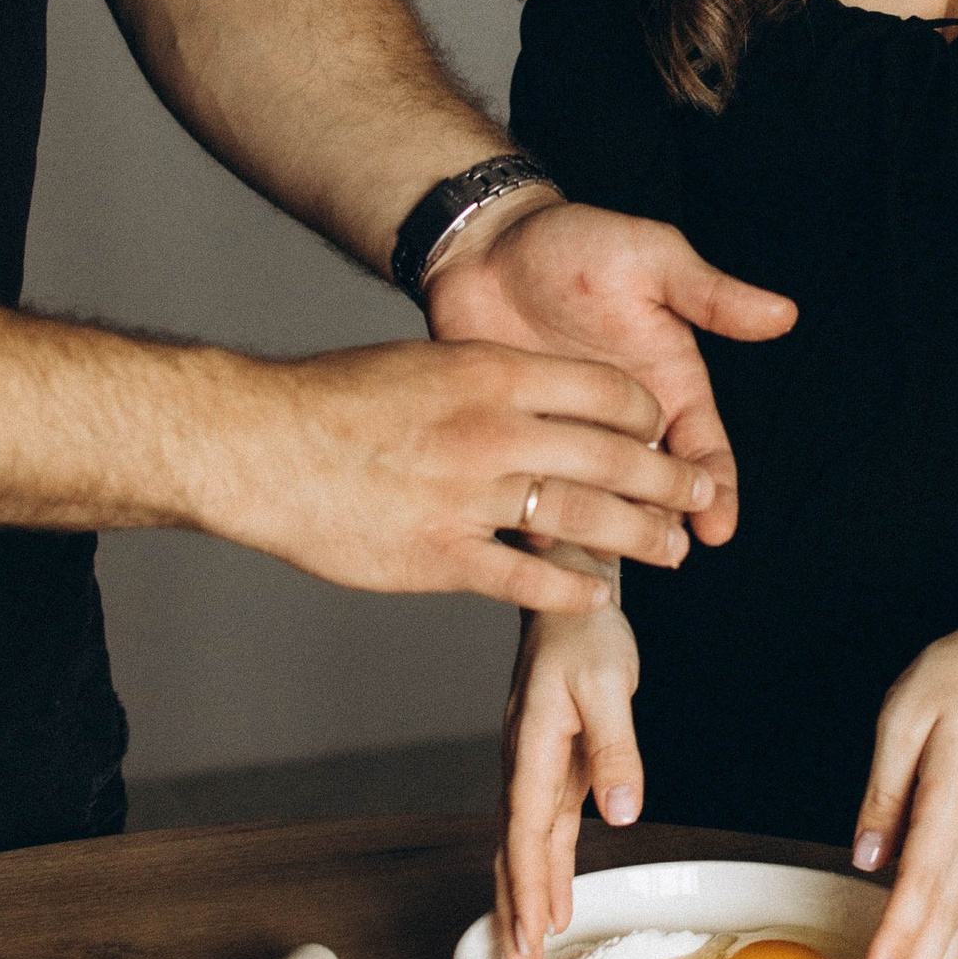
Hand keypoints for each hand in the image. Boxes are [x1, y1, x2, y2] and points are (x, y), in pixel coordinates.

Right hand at [196, 339, 706, 608]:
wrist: (257, 444)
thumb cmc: (334, 401)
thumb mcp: (425, 366)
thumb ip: (490, 383)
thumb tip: (545, 398)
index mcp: (489, 373)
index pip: (603, 390)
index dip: (647, 415)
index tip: (665, 433)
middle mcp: (489, 432)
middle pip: (610, 457)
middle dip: (667, 481)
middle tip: (700, 497)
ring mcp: (466, 497)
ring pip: (582, 520)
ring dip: (639, 537)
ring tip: (673, 550)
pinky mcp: (439, 555)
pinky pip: (525, 579)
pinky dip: (569, 588)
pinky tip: (598, 592)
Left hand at [427, 202, 793, 545]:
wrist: (487, 244)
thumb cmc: (576, 243)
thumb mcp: (652, 261)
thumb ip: (711, 296)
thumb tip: (784, 314)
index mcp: (667, 385)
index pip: (704, 451)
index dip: (716, 491)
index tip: (717, 526)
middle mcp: (624, 422)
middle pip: (656, 491)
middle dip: (664, 527)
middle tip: (667, 555)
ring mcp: (569, 435)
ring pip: (596, 501)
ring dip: (604, 531)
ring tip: (605, 555)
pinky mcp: (518, 439)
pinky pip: (531, 490)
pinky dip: (533, 516)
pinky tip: (533, 538)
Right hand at [498, 594, 641, 958]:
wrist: (567, 589)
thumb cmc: (585, 631)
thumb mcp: (610, 684)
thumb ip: (616, 750)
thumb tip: (621, 812)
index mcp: (533, 748)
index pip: (526, 833)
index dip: (526, 890)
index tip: (530, 937)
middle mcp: (524, 765)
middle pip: (513, 852)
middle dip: (513, 913)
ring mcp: (535, 768)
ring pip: (523, 846)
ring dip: (523, 899)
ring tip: (523, 951)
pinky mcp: (553, 765)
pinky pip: (541, 829)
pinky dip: (541, 869)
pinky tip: (549, 900)